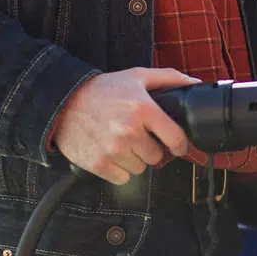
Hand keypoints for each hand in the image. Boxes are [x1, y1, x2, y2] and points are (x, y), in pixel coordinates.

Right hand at [52, 67, 199, 185]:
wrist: (62, 101)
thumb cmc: (102, 90)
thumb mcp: (137, 77)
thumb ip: (169, 78)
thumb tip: (194, 83)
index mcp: (143, 109)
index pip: (176, 138)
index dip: (180, 144)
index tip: (176, 145)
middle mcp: (129, 131)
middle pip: (157, 157)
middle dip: (150, 149)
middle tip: (137, 137)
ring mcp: (113, 149)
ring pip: (140, 169)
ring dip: (134, 159)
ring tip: (121, 142)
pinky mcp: (98, 164)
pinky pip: (122, 178)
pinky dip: (118, 169)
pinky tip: (110, 153)